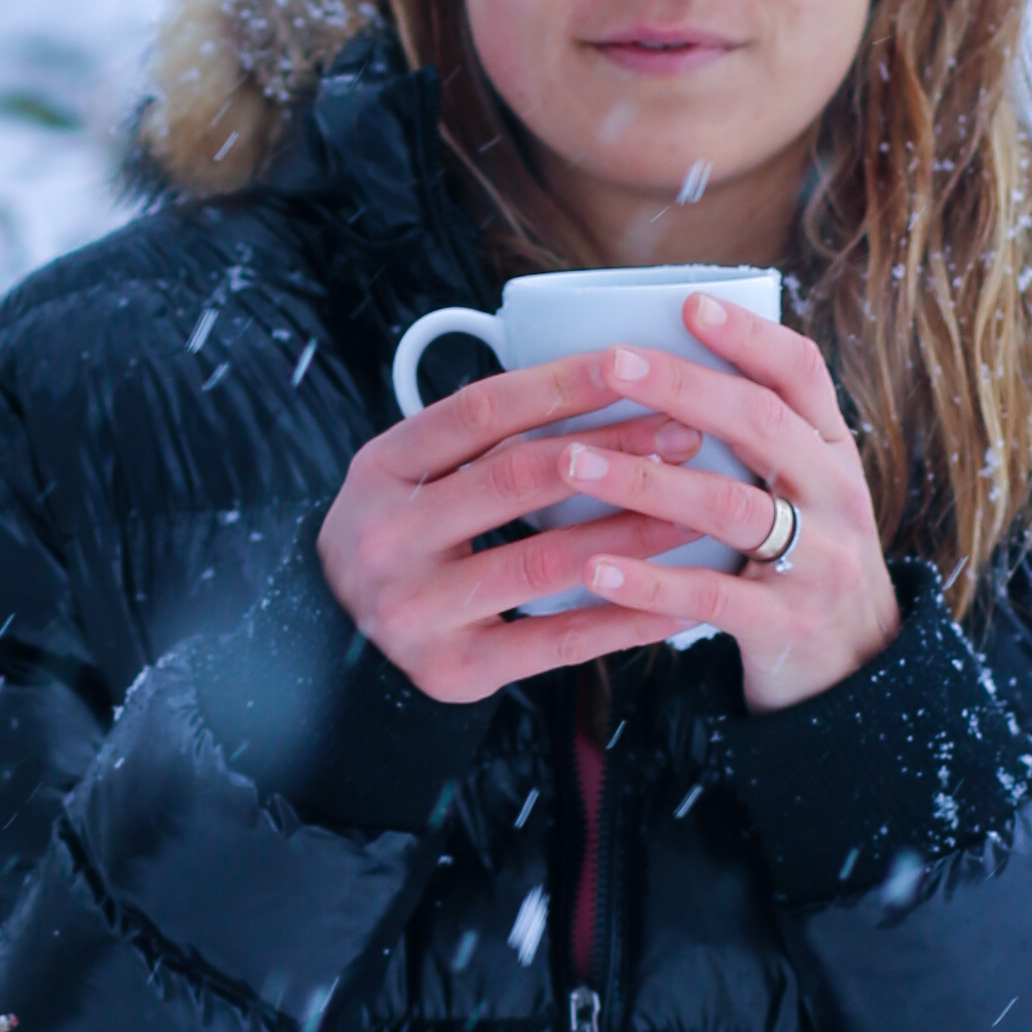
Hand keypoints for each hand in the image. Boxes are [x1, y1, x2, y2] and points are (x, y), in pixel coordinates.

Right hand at [314, 307, 898, 712]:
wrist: (332, 644)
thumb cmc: (401, 539)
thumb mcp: (408, 476)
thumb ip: (476, 438)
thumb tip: (600, 377)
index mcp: (380, 470)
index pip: (480, 411)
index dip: (562, 384)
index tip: (636, 362)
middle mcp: (388, 538)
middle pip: (516, 478)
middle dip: (613, 451)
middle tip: (686, 433)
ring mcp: (415, 610)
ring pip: (543, 560)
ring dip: (632, 531)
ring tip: (698, 510)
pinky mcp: (452, 670)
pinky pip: (554, 641)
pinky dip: (623, 620)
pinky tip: (678, 603)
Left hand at [559, 296, 899, 715]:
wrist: (856, 671)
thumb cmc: (804, 559)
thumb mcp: (803, 489)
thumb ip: (756, 438)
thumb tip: (658, 367)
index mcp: (832, 450)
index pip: (801, 373)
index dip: (748, 336)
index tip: (689, 304)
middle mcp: (835, 495)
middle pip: (762, 424)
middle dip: (683, 387)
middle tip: (613, 362)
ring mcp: (818, 561)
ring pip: (732, 506)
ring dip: (647, 479)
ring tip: (575, 461)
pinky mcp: (787, 625)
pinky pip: (712, 597)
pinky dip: (650, 582)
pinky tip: (595, 570)